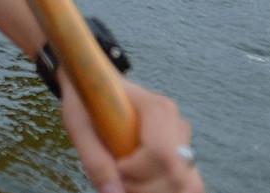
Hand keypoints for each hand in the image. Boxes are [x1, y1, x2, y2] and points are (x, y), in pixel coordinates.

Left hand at [62, 78, 202, 192]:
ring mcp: (184, 144)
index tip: (115, 167)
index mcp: (158, 109)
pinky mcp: (183, 159)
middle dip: (144, 188)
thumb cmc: (87, 102)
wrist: (95, 86)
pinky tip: (142, 186)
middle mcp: (178, 126)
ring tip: (128, 181)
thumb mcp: (79, 126)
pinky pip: (188, 186)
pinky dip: (165, 191)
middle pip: (177, 175)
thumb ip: (95, 160)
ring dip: (156, 192)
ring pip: (189, 185)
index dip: (136, 172)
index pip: (160, 154)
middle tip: (117, 177)